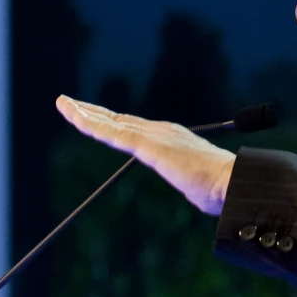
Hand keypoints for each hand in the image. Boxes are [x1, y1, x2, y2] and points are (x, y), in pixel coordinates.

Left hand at [56, 96, 236, 215]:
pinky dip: (90, 124)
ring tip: (62, 104)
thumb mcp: (200, 185)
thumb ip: (193, 184)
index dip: (109, 119)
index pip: (132, 127)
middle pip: (116, 119)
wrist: (234, 183)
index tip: (92, 115)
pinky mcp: (147, 145)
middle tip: (67, 102)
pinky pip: (111, 133)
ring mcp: (153, 135)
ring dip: (83, 112)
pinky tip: (75, 117)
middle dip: (90, 110)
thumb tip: (201, 193)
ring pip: (109, 122)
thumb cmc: (222, 189)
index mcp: (170, 138)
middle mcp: (159, 130)